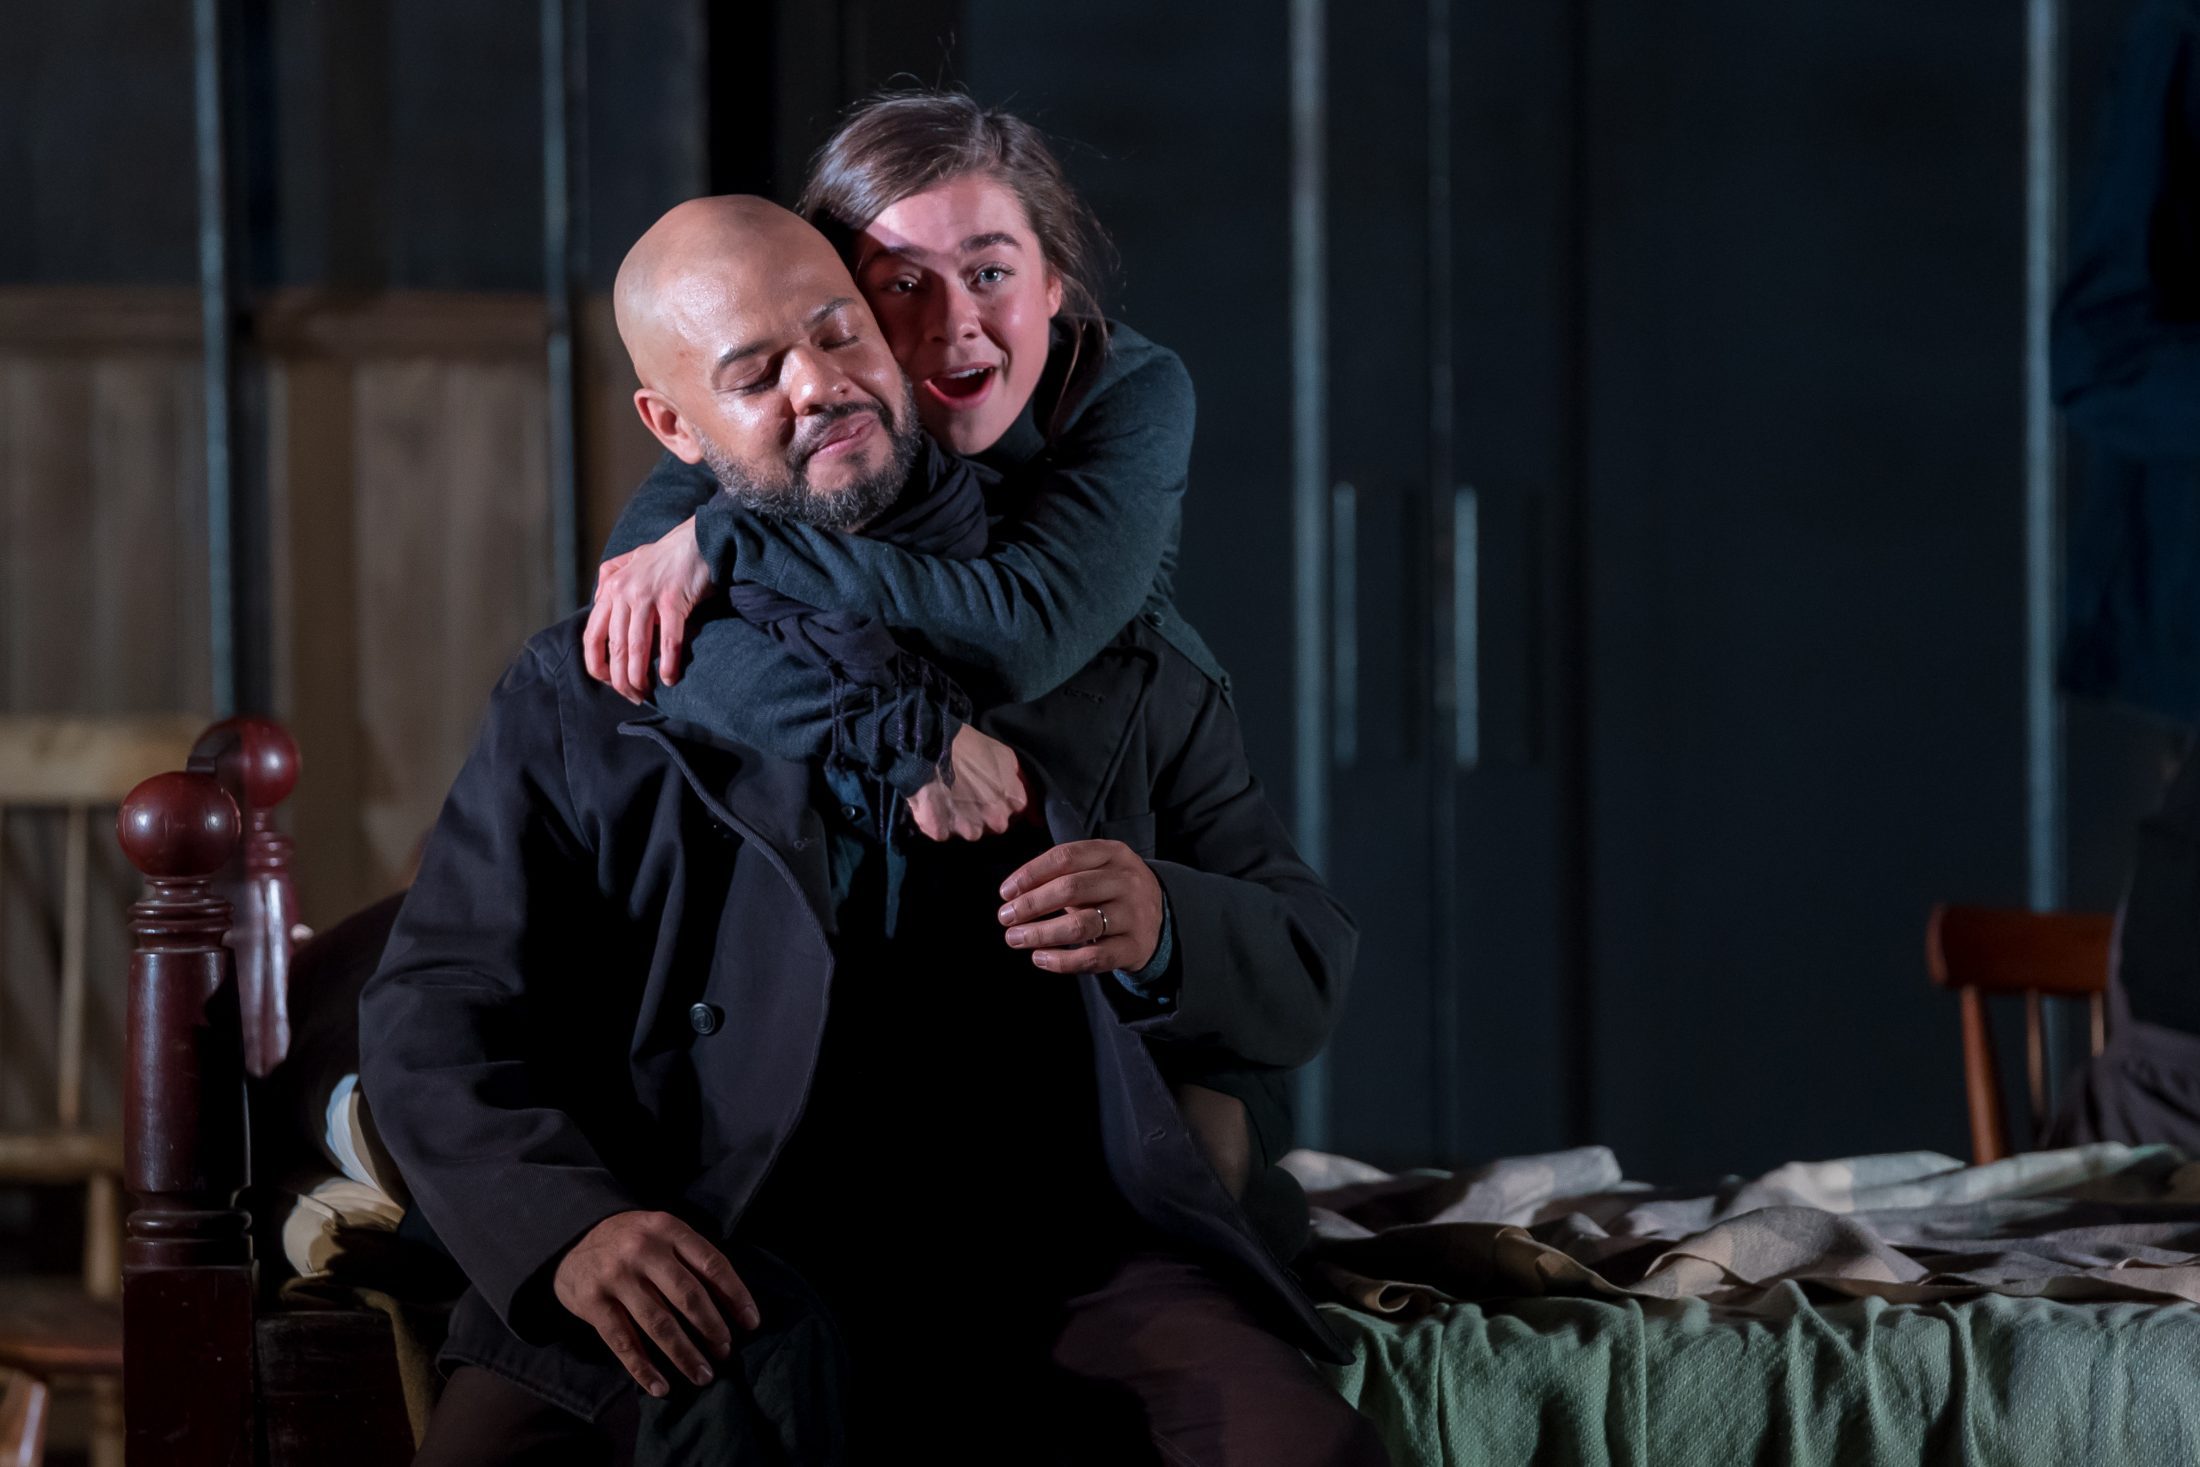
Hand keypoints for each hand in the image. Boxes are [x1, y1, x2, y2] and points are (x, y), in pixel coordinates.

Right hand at [551, 1210, 758, 1396]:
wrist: (572, 1241)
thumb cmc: (632, 1242)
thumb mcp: (662, 1234)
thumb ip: (692, 1259)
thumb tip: (732, 1303)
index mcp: (667, 1228)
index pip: (712, 1263)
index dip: (736, 1295)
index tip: (751, 1323)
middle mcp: (642, 1250)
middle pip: (688, 1296)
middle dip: (712, 1328)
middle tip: (726, 1352)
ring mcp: (616, 1277)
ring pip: (659, 1324)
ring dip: (685, 1355)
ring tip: (703, 1375)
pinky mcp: (593, 1303)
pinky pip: (624, 1343)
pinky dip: (644, 1369)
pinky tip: (662, 1387)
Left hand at [584, 516, 712, 702]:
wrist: (698, 539)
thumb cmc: (665, 556)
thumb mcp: (629, 562)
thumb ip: (609, 581)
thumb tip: (596, 603)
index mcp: (611, 589)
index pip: (592, 636)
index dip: (597, 665)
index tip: (608, 681)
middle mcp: (624, 593)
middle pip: (615, 648)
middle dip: (620, 680)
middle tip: (631, 696)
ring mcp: (648, 596)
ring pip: (637, 648)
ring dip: (640, 677)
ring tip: (646, 693)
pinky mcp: (673, 600)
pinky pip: (668, 641)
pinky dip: (668, 664)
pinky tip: (670, 679)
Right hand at [908, 725, 1029, 840]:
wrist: (930, 748)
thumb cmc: (967, 745)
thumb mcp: (1001, 752)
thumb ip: (1012, 774)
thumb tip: (1013, 784)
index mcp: (1010, 799)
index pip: (1016, 807)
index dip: (1004, 798)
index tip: (993, 790)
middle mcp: (993, 818)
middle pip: (995, 824)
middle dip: (986, 813)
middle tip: (971, 796)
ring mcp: (967, 827)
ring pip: (970, 832)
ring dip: (964, 821)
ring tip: (951, 800)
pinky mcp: (940, 830)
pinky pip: (942, 832)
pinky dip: (939, 822)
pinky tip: (935, 806)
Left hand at [997, 839, 1163, 973]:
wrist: (1161, 917)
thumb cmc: (1111, 891)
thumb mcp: (1096, 869)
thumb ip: (1061, 875)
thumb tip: (1013, 895)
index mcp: (1113, 853)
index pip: (1065, 857)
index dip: (1031, 874)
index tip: (1005, 892)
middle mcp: (1127, 881)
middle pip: (1071, 888)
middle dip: (1031, 904)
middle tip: (1005, 918)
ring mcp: (1133, 914)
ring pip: (1081, 925)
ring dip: (1041, 933)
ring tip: (1015, 938)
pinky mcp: (1134, 947)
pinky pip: (1093, 957)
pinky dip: (1061, 961)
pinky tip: (1039, 958)